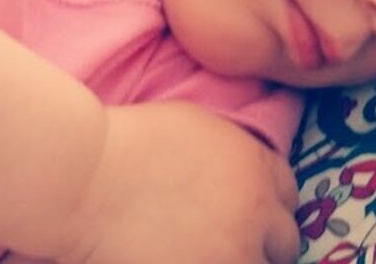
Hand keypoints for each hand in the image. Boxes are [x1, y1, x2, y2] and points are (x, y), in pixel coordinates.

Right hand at [57, 101, 300, 263]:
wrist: (86, 178)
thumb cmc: (131, 142)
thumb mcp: (200, 125)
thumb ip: (235, 151)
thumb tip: (245, 167)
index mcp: (256, 169)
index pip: (290, 195)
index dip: (269, 205)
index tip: (251, 213)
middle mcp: (255, 215)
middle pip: (285, 242)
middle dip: (264, 242)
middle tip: (230, 242)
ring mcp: (230, 254)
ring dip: (241, 260)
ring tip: (206, 252)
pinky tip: (182, 258)